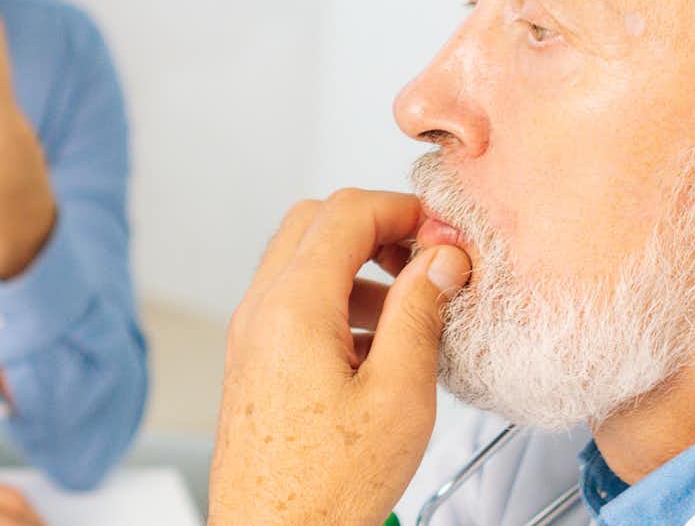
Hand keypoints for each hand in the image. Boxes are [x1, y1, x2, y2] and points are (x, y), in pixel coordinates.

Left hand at [207, 190, 472, 524]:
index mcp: (293, 307)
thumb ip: (419, 314)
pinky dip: (334, 300)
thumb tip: (441, 259)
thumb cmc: (328, 485)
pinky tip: (377, 346)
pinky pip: (291, 303)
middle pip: (315, 222)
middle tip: (425, 260)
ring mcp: (249, 335)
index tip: (445, 234)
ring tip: (409, 309)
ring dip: (356, 265)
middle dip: (375, 227)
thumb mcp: (399, 396)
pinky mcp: (251, 361)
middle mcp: (260, 310)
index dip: (403, 210)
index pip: (346, 212)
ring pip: (300, 261)